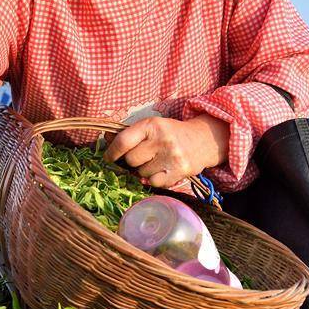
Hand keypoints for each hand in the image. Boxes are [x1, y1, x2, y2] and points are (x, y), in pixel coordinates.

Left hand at [103, 115, 229, 189]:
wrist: (203, 139)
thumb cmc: (171, 133)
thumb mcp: (152, 127)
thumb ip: (130, 134)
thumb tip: (105, 139)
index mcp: (152, 125)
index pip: (123, 141)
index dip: (112, 152)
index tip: (108, 158)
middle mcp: (162, 140)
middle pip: (131, 160)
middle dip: (132, 161)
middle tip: (143, 157)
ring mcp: (171, 156)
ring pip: (142, 173)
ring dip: (144, 171)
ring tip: (156, 161)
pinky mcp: (179, 171)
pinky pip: (154, 183)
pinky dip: (154, 180)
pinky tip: (162, 170)